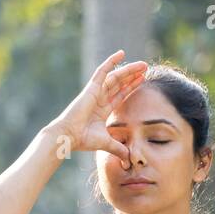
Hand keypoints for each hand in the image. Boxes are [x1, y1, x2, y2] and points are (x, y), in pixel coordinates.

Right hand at [47, 49, 146, 163]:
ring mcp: (95, 92)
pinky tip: (121, 54)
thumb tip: (129, 160)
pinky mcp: (91, 88)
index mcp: (102, 110)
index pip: (120, 96)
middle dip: (132, 77)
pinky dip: (111, 62)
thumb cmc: (83, 140)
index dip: (131, 88)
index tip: (142, 81)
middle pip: (119, 84)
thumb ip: (118, 149)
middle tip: (145, 69)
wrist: (69, 136)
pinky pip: (103, 71)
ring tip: (142, 65)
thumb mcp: (106, 143)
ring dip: (129, 70)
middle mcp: (99, 99)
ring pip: (115, 77)